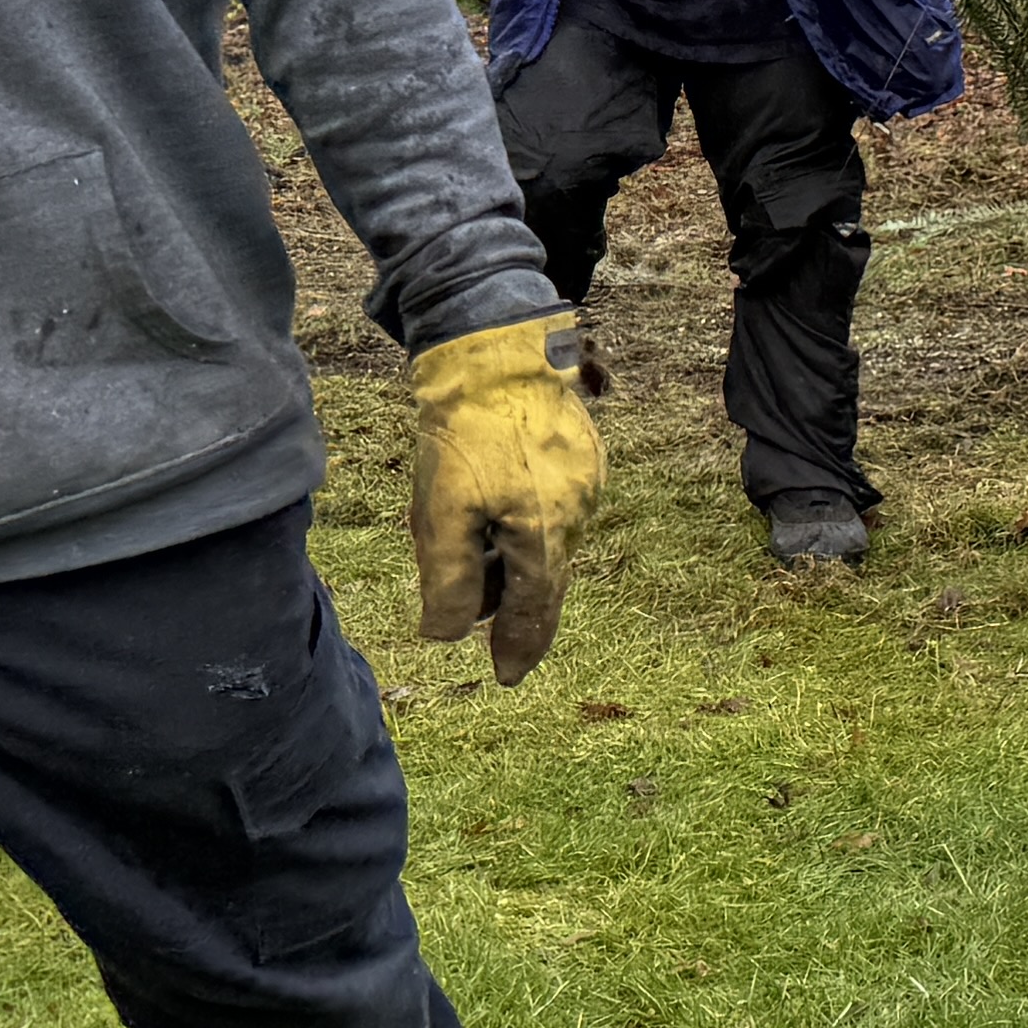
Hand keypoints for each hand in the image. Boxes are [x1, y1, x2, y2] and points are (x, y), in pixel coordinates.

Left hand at [406, 316, 602, 677]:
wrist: (497, 350)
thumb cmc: (465, 431)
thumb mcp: (442, 514)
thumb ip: (449, 581)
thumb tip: (448, 635)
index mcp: (547, 535)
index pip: (536, 610)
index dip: (520, 647)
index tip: (508, 677)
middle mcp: (578, 513)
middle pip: (543, 578)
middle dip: (509, 601)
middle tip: (485, 624)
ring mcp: (585, 481)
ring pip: (544, 540)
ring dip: (507, 555)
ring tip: (464, 542)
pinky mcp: (581, 454)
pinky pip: (551, 506)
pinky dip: (519, 521)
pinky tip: (487, 503)